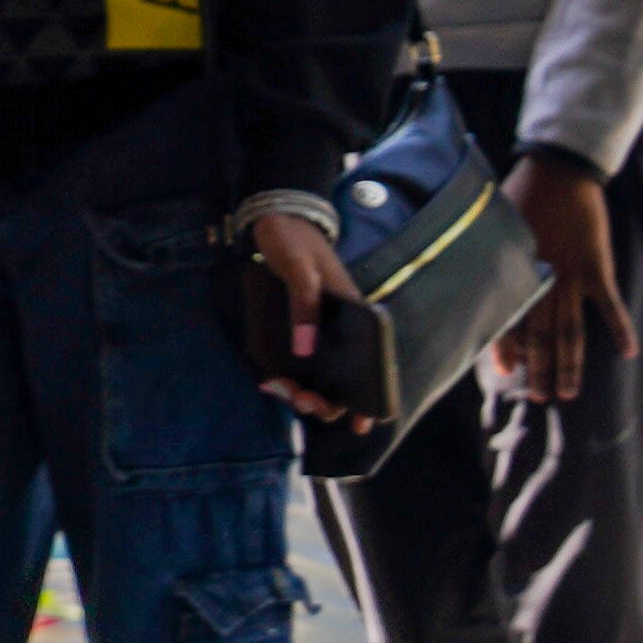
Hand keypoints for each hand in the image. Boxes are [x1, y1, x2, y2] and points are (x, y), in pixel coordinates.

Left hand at [238, 207, 375, 434]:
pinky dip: (286, 379)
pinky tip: (270, 382)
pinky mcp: (296, 328)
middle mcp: (339, 328)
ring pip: (319, 376)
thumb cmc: (294, 241)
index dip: (370, 397)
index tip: (362, 424)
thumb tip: (306, 350)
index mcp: (353, 313)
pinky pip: (296, 364)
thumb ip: (305, 304)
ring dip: (305, 394)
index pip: (372, 361)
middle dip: (326, 401)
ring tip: (284, 392)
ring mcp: (316, 330)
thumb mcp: (299, 267)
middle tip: (304, 400)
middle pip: (342, 379)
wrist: (275, 219)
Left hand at [486, 147, 626, 403]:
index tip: (508, 374)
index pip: (510, 320)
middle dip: (540, 369)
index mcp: (516, 272)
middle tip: (540, 397)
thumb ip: (492, 256)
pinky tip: (628, 353)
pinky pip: (610, 305)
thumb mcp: (495, 225)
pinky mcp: (596, 266)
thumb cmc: (522, 192)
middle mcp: (542, 281)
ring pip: (571, 331)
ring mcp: (571, 276)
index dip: (509, 349)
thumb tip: (473, 277)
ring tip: (569, 392)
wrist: (559, 167)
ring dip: (570, 364)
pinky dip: (620, 328)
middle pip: (540, 336)